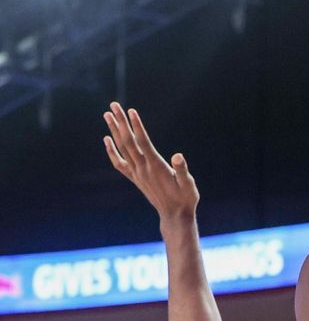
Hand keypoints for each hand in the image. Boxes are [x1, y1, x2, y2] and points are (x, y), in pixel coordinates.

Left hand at [103, 102, 198, 223]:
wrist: (175, 216)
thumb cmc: (185, 198)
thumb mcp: (188, 184)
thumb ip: (182, 170)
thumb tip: (178, 156)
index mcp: (156, 166)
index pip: (143, 142)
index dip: (137, 126)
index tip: (131, 111)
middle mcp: (143, 168)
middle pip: (128, 142)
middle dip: (121, 122)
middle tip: (114, 105)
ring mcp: (137, 173)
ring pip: (122, 149)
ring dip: (114, 131)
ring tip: (107, 115)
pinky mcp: (135, 178)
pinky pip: (119, 163)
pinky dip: (111, 150)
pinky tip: (107, 140)